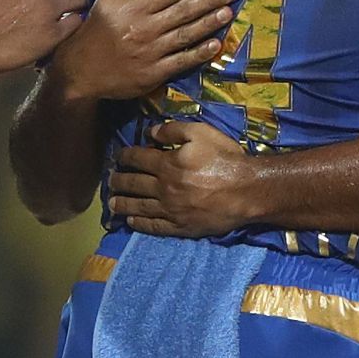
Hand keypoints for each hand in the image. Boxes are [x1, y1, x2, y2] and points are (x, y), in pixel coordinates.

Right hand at [48, 0, 233, 101]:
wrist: (79, 69)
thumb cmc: (95, 30)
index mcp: (136, 7)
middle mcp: (145, 27)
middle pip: (184, 10)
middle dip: (209, 0)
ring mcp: (150, 51)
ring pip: (185, 34)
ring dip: (209, 23)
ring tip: (228, 12)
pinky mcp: (153, 73)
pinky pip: (180, 61)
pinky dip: (199, 53)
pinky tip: (215, 44)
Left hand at [108, 120, 257, 235]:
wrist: (248, 191)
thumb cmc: (226, 159)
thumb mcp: (202, 133)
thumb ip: (174, 130)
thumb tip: (151, 132)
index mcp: (168, 164)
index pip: (138, 159)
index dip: (125, 157)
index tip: (118, 157)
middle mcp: (164, 188)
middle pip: (134, 183)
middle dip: (119, 180)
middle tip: (110, 180)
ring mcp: (171, 210)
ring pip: (139, 206)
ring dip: (122, 203)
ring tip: (111, 203)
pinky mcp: (181, 227)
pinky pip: (155, 226)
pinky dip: (140, 224)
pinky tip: (131, 221)